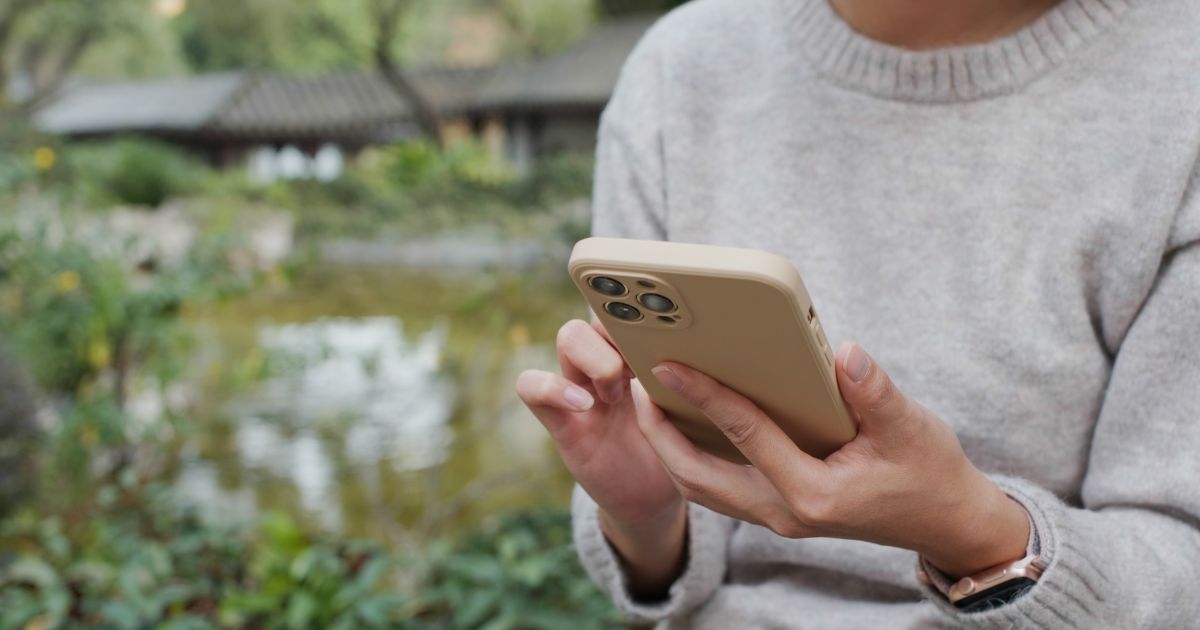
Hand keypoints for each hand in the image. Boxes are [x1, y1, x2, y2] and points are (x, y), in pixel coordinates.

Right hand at [516, 319, 685, 594]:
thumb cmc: (684, 449)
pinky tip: (585, 405)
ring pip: (569, 336)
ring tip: (618, 390)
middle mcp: (611, 361)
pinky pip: (531, 386)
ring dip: (596, 356)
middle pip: (601, 311)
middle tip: (644, 362)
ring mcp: (582, 388)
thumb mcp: (701, 410)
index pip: (636, 306)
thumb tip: (723, 346)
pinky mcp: (561, 421)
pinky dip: (551, 387)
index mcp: (646, 352)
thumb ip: (701, 380)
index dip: (644, 302)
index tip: (666, 319)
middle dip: (621, 327)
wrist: (656, 498)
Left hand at [635, 342, 1028, 577]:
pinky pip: (719, 489)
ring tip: (649, 401)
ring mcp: (778, 516)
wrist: (946, 522)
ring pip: (702, 488)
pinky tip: (686, 424)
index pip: (743, 435)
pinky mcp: (779, 510)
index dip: (703, 395)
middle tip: (634, 385)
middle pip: (698, 477)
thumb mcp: (912, 427)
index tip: (667, 365)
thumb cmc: (929, 473)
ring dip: (669, 449)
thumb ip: (874, 391)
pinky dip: (694, 458)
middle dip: (658, 433)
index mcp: (812, 493)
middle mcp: (784, 512)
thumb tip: (843, 353)